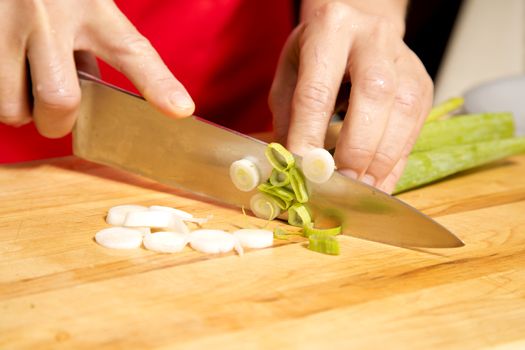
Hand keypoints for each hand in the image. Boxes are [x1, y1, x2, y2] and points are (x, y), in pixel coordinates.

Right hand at [0, 0, 193, 136]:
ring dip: (19, 110)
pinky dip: (1, 95)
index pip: (130, 50)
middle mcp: (49, 14)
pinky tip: (7, 72)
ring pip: (12, 106)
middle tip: (56, 113)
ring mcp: (6, 22)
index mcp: (89, 8)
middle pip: (59, 100)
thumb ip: (95, 46)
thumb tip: (95, 96)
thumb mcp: (84, 5)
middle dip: (56, 122)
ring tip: (22, 86)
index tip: (181, 109)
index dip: (157, 84)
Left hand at [269, 2, 432, 192]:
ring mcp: (405, 61)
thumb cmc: (319, 51)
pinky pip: (415, 128)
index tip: (302, 169)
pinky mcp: (423, 84)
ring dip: (380, 159)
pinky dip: (395, 163)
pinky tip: (378, 183)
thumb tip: (292, 166)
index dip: (309, 133)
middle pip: (373, 93)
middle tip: (340, 182)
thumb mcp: (290, 73)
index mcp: (330, 29)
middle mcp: (373, 38)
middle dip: (356, 147)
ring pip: (403, 110)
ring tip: (359, 189)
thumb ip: (289, 117)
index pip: (318, 90)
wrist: (361, 23)